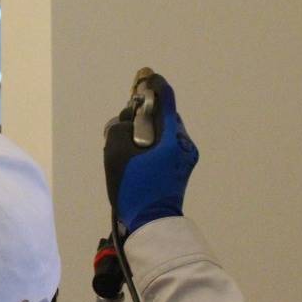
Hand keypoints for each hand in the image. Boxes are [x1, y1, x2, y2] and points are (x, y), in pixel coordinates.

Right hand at [103, 72, 198, 234]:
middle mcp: (183, 143)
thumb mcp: (116, 153)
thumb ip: (120, 127)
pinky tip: (138, 156)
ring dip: (148, 131)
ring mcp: (185, 157)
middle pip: (163, 116)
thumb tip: (128, 120)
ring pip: (164, 132)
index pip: (166, 100)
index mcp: (172, 137)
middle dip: (145, 115)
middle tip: (128, 123)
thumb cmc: (133, 187)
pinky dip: (152, 144)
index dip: (154, 85)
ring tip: (130, 145)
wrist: (150, 224)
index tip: (145, 78)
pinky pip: (165, 146)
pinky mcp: (182, 169)